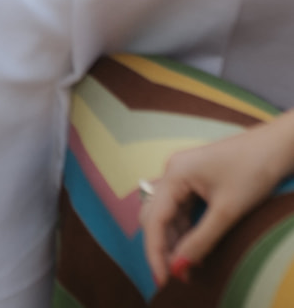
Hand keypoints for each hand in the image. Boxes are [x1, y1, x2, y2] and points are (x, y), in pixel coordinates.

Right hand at [141, 116, 293, 284]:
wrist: (274, 147)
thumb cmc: (251, 171)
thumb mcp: (226, 212)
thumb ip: (200, 240)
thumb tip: (179, 267)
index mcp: (174, 174)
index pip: (154, 219)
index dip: (155, 252)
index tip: (163, 280)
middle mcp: (173, 172)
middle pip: (156, 216)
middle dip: (163, 247)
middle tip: (177, 276)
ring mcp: (183, 175)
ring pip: (169, 214)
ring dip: (176, 241)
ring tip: (190, 267)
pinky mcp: (195, 179)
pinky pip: (182, 209)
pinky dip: (187, 230)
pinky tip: (197, 248)